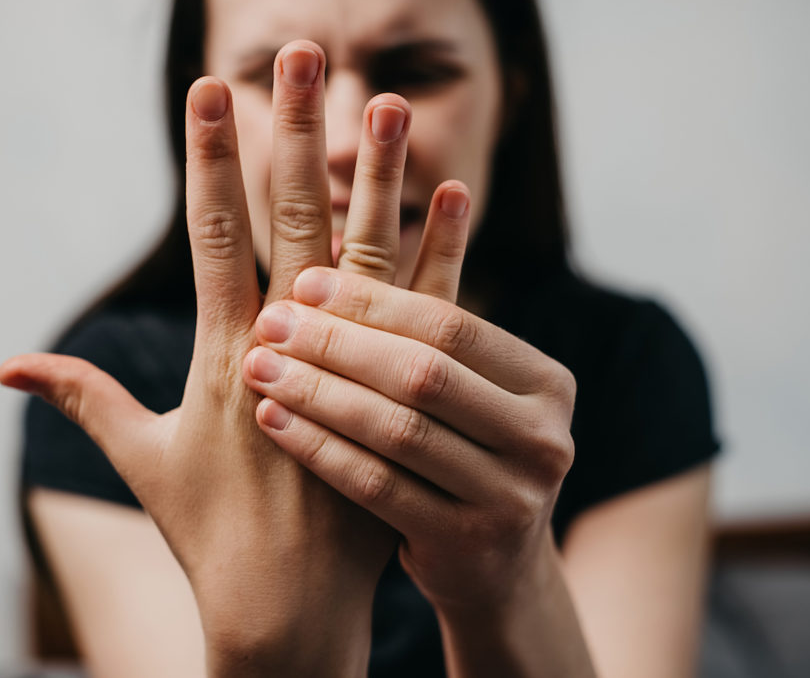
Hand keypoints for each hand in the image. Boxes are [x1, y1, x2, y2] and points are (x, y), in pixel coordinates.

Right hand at [0, 40, 465, 674]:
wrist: (287, 607)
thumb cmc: (209, 535)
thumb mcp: (141, 460)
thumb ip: (85, 398)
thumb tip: (8, 363)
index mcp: (224, 354)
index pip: (217, 235)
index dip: (213, 160)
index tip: (215, 92)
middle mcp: (288, 350)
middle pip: (293, 224)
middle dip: (294, 136)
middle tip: (302, 57)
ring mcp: (350, 372)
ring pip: (367, 256)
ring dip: (379, 178)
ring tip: (390, 105)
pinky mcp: (396, 397)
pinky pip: (428, 313)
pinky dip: (443, 252)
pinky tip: (456, 195)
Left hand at [243, 268, 576, 617]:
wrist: (495, 567)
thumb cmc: (464, 458)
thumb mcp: (469, 394)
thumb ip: (423, 333)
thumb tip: (337, 243)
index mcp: (548, 383)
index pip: (450, 325)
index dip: (372, 301)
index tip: (303, 283)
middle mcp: (543, 438)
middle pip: (424, 374)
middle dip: (337, 343)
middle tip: (271, 323)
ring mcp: (511, 497)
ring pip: (397, 429)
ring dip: (318, 392)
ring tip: (261, 367)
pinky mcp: (466, 543)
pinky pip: (376, 484)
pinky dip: (318, 447)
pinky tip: (273, 420)